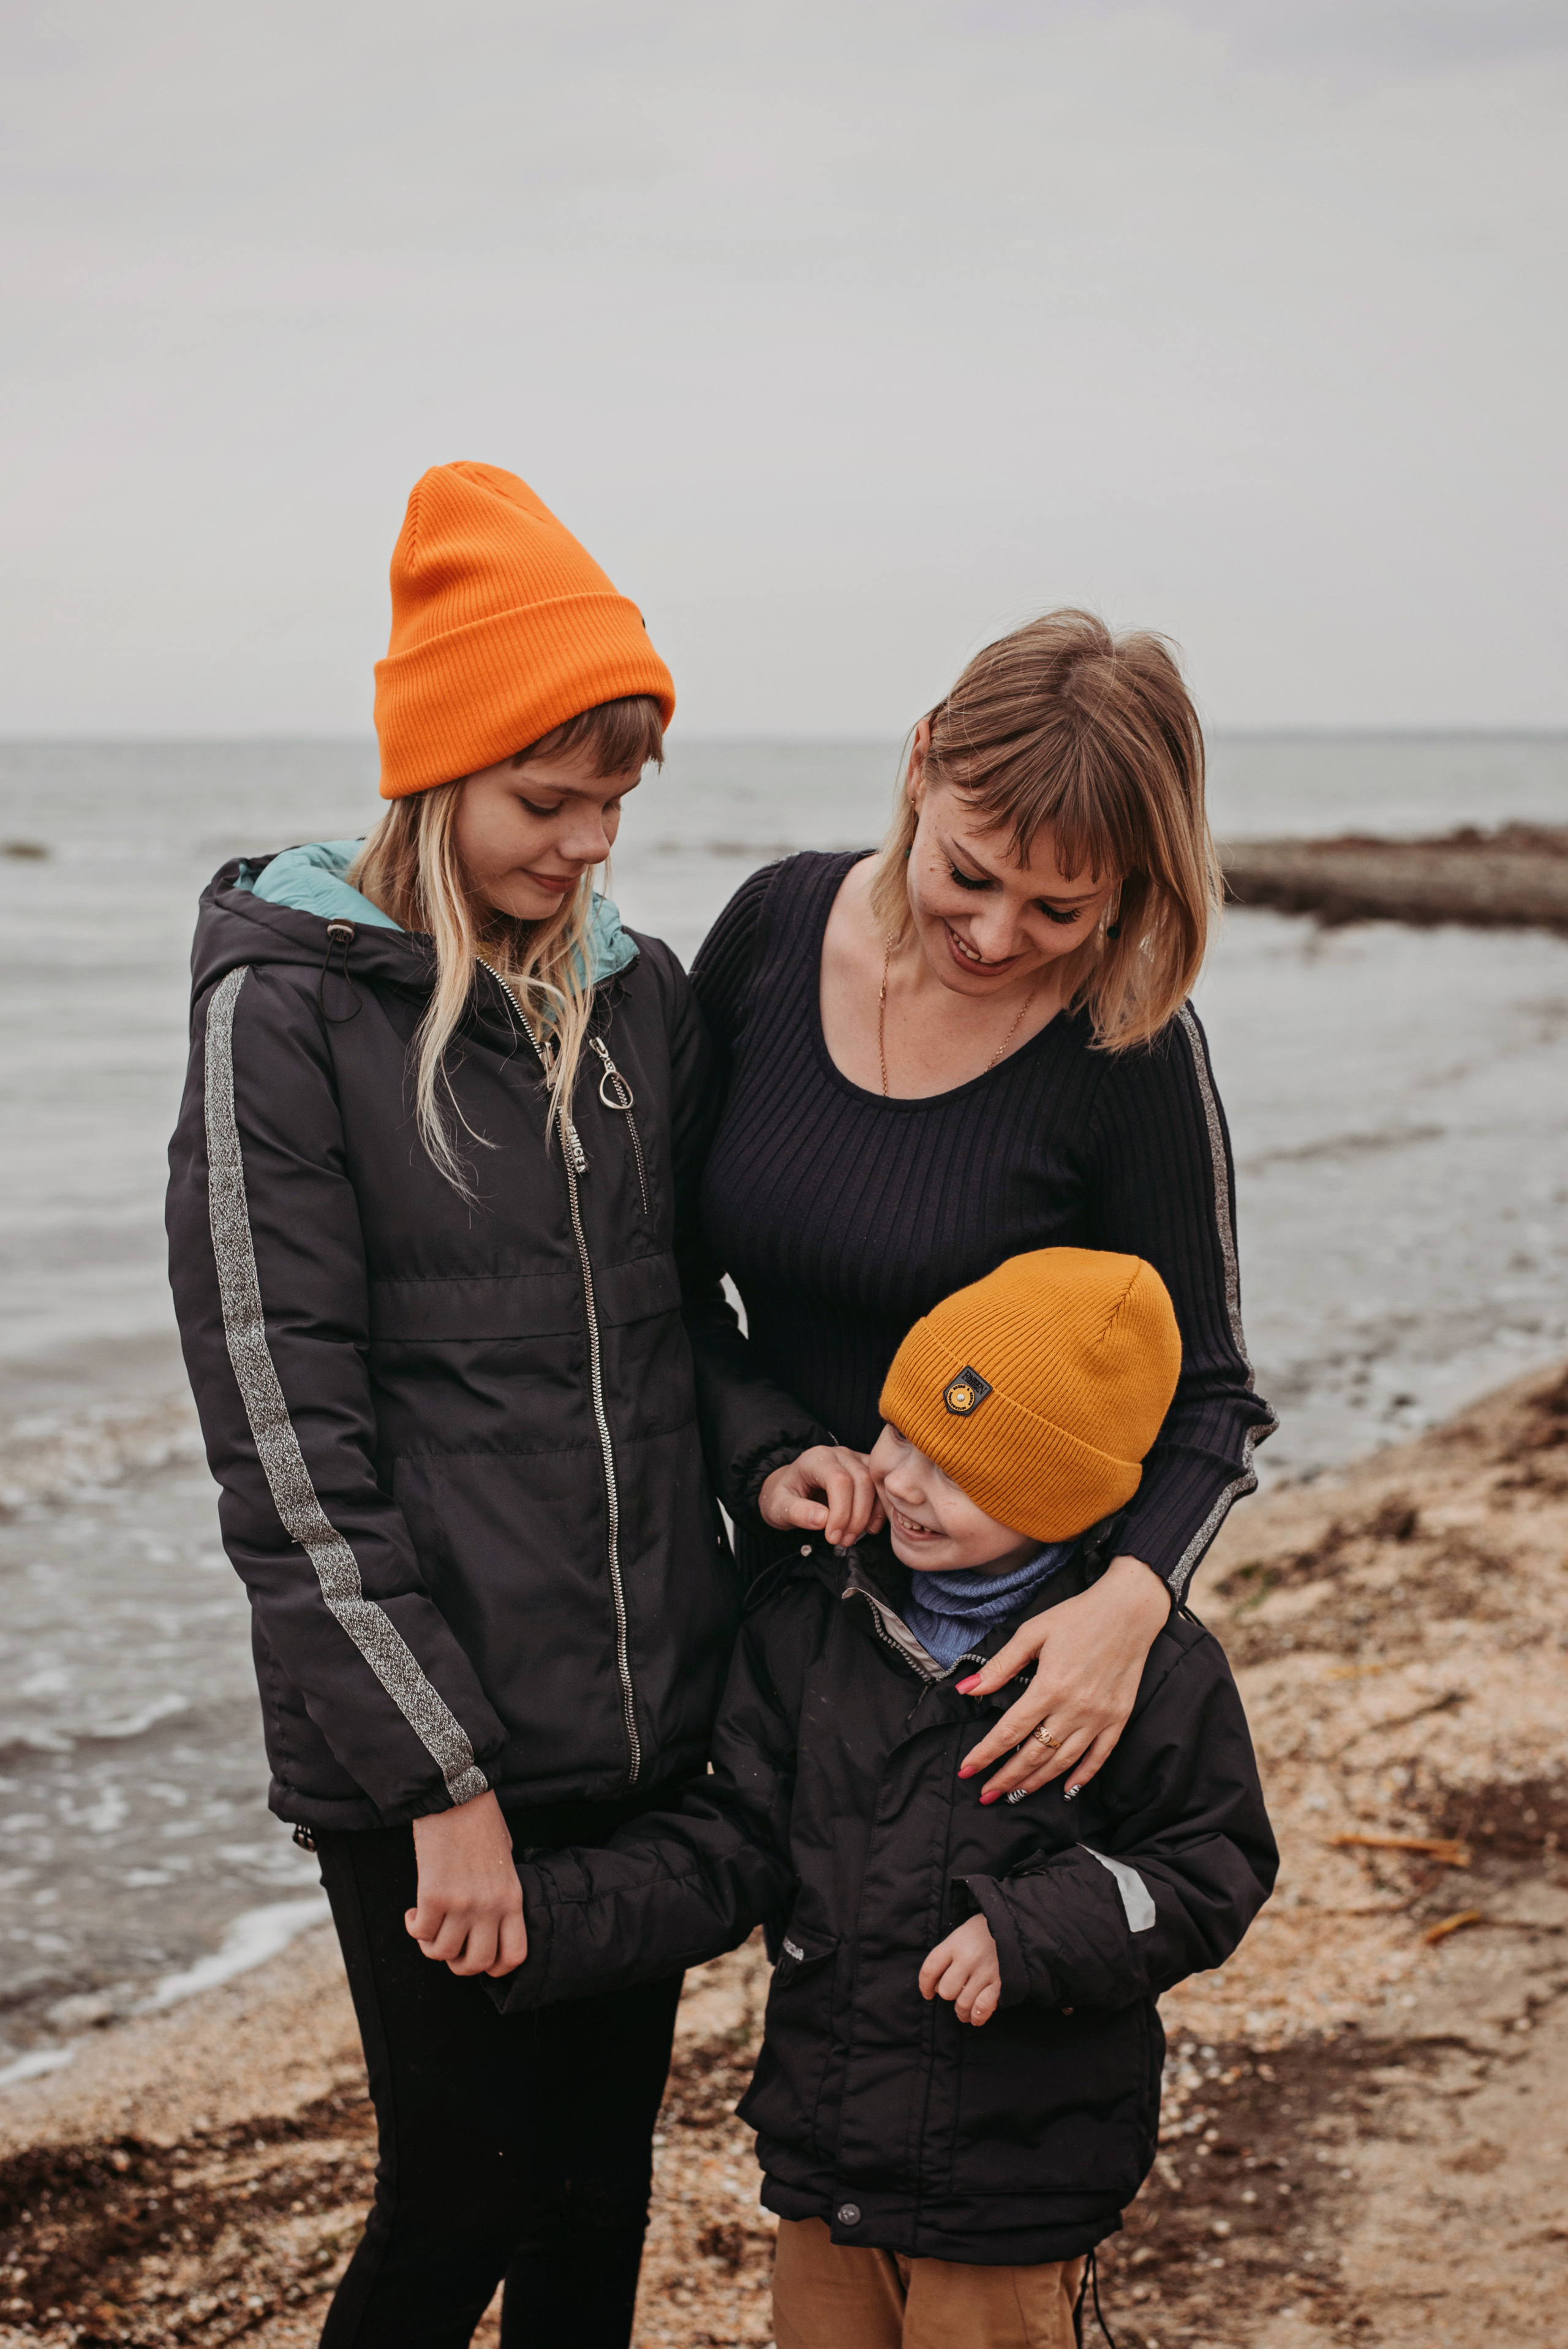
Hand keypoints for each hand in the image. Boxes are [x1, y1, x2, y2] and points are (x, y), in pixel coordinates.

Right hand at [405, 1789, 528, 1977]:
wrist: (456, 1795)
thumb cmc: (481, 1822)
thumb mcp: (505, 1860)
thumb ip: (501, 1892)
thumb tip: (490, 1917)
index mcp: (512, 1898)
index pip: (515, 1955)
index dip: (496, 1968)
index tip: (480, 1957)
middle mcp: (490, 1907)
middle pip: (477, 1963)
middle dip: (458, 1963)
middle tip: (448, 1946)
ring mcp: (462, 1904)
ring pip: (443, 1953)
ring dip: (430, 1945)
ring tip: (427, 1925)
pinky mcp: (434, 1896)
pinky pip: (420, 1933)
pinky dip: (413, 1928)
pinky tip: (413, 1913)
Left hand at [759, 1445, 884, 1546]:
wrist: (791, 1489)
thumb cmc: (784, 1496)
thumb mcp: (779, 1507)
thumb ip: (797, 1512)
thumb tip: (823, 1520)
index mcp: (816, 1458)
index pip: (839, 1480)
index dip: (841, 1512)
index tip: (833, 1537)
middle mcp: (839, 1454)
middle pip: (861, 1481)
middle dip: (856, 1517)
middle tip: (843, 1541)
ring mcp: (856, 1460)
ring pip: (875, 1484)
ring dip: (869, 1515)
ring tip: (852, 1538)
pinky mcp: (866, 1470)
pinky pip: (880, 1488)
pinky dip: (879, 1510)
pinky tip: (869, 1528)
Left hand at [919, 1914, 1001, 2025]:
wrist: (1012, 1925)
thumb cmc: (982, 1931)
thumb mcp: (960, 1934)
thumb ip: (947, 1956)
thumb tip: (936, 1986)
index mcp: (954, 1944)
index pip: (929, 1970)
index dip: (925, 1986)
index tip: (928, 1994)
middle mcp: (968, 1958)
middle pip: (946, 1991)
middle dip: (948, 1995)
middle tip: (954, 1993)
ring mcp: (985, 1971)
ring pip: (963, 2003)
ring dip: (961, 2012)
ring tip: (962, 2012)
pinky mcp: (1000, 1982)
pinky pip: (983, 2007)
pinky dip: (977, 2016)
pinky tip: (975, 2018)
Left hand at [955, 1556, 1169, 1804]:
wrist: (1129, 1611)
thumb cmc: (1077, 1617)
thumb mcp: (1032, 1633)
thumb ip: (999, 1665)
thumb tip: (966, 1689)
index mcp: (1049, 1686)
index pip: (1009, 1731)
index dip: (986, 1754)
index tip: (966, 1770)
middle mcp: (1075, 1708)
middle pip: (1034, 1755)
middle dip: (1006, 1778)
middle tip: (986, 1794)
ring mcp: (1099, 1717)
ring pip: (1063, 1762)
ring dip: (1036, 1782)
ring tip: (1015, 1795)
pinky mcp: (1118, 1718)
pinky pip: (1099, 1757)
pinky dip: (1082, 1776)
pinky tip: (1066, 1790)